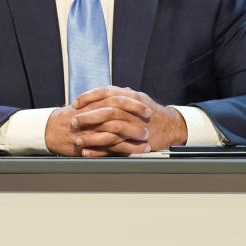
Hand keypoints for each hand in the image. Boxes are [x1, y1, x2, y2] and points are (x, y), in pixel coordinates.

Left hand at [60, 86, 187, 156]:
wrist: (172, 126)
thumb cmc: (151, 112)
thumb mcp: (136, 98)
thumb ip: (119, 94)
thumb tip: (101, 92)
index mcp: (131, 97)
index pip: (106, 92)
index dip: (89, 97)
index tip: (75, 103)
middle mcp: (133, 111)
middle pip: (107, 111)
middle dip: (88, 117)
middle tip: (73, 121)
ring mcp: (135, 127)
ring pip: (111, 131)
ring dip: (92, 136)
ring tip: (77, 140)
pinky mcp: (137, 143)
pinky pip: (116, 147)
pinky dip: (100, 151)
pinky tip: (88, 152)